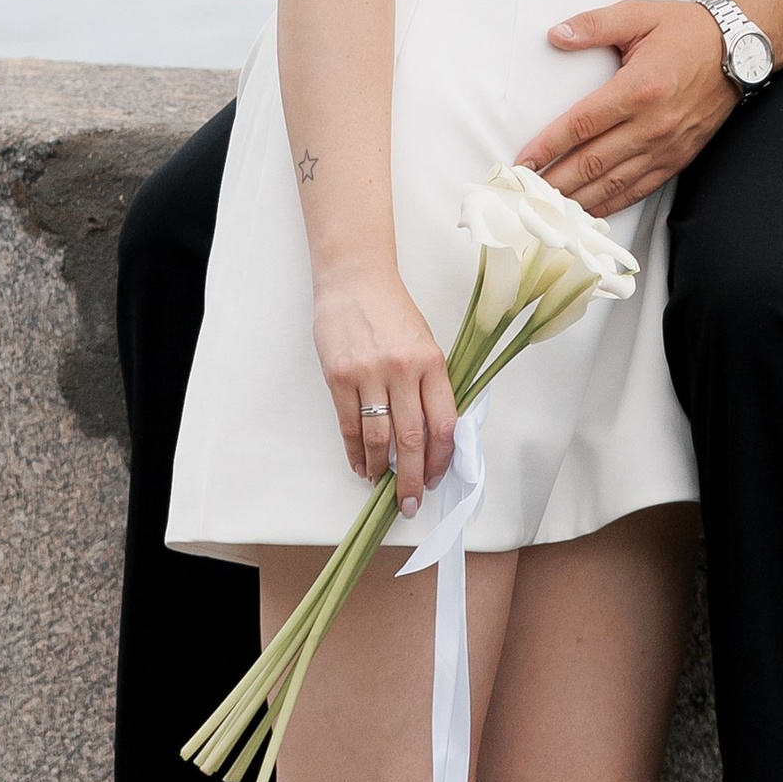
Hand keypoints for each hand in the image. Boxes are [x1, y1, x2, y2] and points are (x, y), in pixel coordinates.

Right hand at [311, 264, 455, 512]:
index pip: (443, 424)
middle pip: (411, 441)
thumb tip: (432, 437)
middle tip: (410, 503)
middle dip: (411, 480)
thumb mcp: (424, 343)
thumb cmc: (392, 312)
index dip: (441, 459)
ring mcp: (369, 373)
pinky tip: (361, 465)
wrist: (355, 279)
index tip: (436, 477)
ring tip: (382, 484)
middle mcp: (403, 369)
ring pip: (378, 440)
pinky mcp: (339, 377)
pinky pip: (349, 428)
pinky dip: (355, 454)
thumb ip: (430, 385)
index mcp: (431, 361)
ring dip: (381, 470)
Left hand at [514, 0, 738, 213]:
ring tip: (547, 209)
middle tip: (524, 194)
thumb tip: (556, 34)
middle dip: (554, 182)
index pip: (582, 125)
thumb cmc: (686, 30)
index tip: (523, 160)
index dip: (549, 145)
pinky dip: (611, 204)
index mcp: (638, 88)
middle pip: (592, 163)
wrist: (739, 50)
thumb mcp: (639, 15)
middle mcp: (651, 124)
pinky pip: (639, 190)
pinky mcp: (677, 159)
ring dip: (577, 199)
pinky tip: (588, 210)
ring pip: (613, 183)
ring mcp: (666, 146)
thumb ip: (595, 24)